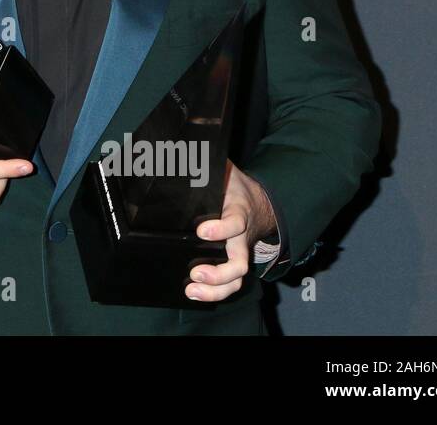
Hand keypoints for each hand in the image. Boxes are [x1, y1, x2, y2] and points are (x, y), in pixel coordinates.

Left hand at [187, 159, 276, 301]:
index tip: (203, 230)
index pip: (235, 222)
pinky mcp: (233, 261)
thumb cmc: (232, 185)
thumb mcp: (223, 170)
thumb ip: (203, 160)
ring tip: (192, 290)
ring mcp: (238, 251)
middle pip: (239, 262)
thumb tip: (177, 144)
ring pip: (236, 279)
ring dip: (216, 289)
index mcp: (238, 211)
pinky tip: (193, 293)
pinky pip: (229, 282)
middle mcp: (240, 236)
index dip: (221, 229)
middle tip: (196, 273)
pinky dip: (214, 292)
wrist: (258, 201)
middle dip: (219, 272)